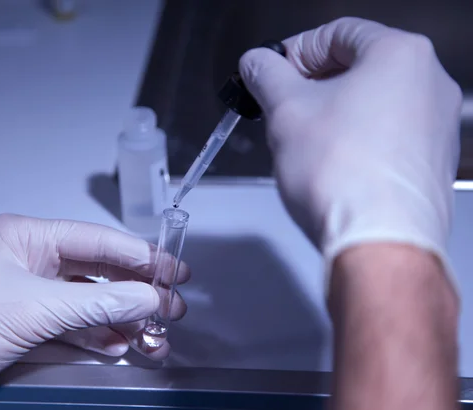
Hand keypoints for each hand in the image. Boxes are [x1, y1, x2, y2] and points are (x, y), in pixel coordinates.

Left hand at [0, 214, 188, 407]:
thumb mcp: (33, 310)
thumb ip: (96, 304)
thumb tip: (145, 297)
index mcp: (28, 237)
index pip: (97, 240)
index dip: (139, 255)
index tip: (171, 269)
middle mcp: (33, 260)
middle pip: (99, 271)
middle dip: (137, 291)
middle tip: (171, 304)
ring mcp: (33, 292)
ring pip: (91, 301)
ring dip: (123, 318)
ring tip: (154, 333)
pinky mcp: (31, 321)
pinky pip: (76, 324)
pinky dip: (100, 335)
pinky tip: (123, 344)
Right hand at [239, 17, 461, 290]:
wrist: (378, 242)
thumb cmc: (344, 177)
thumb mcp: (286, 111)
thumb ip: (267, 75)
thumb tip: (257, 64)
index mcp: (400, 55)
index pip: (338, 33)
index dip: (295, 49)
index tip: (273, 70)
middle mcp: (429, 84)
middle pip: (359, 66)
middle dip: (312, 84)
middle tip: (281, 103)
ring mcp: (435, 125)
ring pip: (373, 102)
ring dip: (332, 112)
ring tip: (302, 139)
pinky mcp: (429, 161)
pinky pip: (386, 134)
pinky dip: (355, 139)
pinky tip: (330, 163)